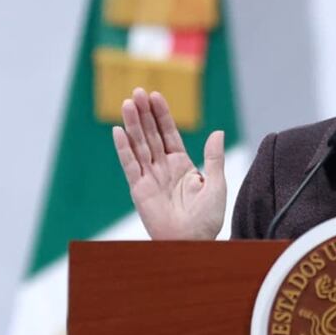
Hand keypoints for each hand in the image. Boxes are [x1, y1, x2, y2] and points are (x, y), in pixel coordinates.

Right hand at [112, 88, 225, 239]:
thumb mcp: (216, 184)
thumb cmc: (207, 219)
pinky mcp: (139, 189)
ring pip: (139, 145)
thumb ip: (214, 158)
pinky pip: (130, 165)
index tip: (155, 95)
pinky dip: (124, 149)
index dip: (162, 115)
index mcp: (182, 165)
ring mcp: (150, 177)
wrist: (193, 243)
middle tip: (137, 91)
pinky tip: (118, 131)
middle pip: (151, 135)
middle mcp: (164, 168)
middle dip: (144, 114)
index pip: (169, 133)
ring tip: (128, 103)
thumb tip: (218, 132)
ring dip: (133, 124)